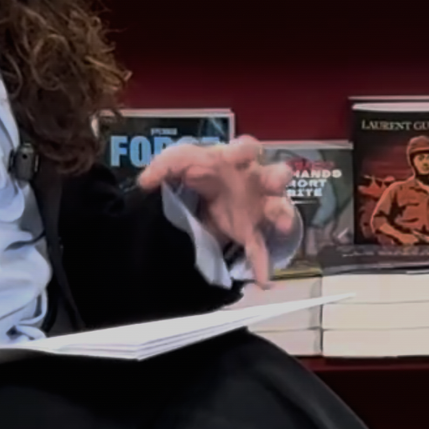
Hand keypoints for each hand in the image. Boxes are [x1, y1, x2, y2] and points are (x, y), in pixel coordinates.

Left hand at [135, 136, 298, 269]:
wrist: (201, 193)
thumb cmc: (198, 169)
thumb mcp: (177, 162)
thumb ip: (163, 167)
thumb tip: (146, 181)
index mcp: (236, 159)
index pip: (245, 148)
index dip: (242, 151)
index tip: (234, 157)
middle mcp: (254, 181)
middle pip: (274, 175)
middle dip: (277, 178)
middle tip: (274, 182)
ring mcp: (256, 207)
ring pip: (277, 209)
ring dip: (282, 216)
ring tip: (282, 227)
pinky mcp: (250, 231)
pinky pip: (259, 248)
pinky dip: (262, 264)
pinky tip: (263, 280)